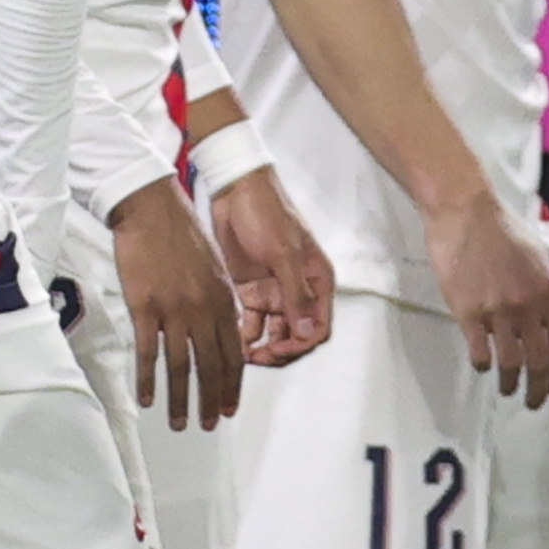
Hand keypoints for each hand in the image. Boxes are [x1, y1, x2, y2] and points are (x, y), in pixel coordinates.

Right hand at [110, 179, 245, 428]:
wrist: (151, 208)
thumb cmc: (181, 233)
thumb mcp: (214, 267)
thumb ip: (220, 302)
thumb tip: (225, 333)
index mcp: (224, 299)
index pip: (234, 353)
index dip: (232, 385)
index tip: (230, 407)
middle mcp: (203, 308)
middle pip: (211, 366)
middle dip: (211, 401)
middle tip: (209, 424)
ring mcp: (174, 309)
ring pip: (181, 366)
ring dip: (180, 399)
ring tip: (179, 422)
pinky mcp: (144, 306)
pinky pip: (147, 352)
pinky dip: (148, 379)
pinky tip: (148, 398)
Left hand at [210, 166, 334, 365]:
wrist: (234, 190)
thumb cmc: (267, 214)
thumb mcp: (284, 254)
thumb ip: (295, 294)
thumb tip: (306, 334)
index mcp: (317, 282)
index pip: (318, 329)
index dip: (300, 345)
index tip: (277, 349)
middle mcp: (298, 291)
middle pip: (295, 337)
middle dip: (279, 351)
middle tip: (256, 358)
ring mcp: (273, 292)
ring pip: (273, 334)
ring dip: (261, 347)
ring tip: (242, 354)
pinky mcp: (250, 290)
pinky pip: (250, 322)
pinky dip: (244, 334)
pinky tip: (231, 339)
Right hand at [423, 185, 548, 407]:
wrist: (465, 211)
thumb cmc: (501, 228)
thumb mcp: (539, 256)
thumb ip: (547, 289)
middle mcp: (528, 306)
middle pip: (541, 362)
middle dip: (540, 389)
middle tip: (535, 402)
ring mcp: (497, 311)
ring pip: (510, 363)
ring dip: (510, 383)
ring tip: (506, 389)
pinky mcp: (468, 312)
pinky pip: (480, 352)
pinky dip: (483, 364)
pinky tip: (483, 365)